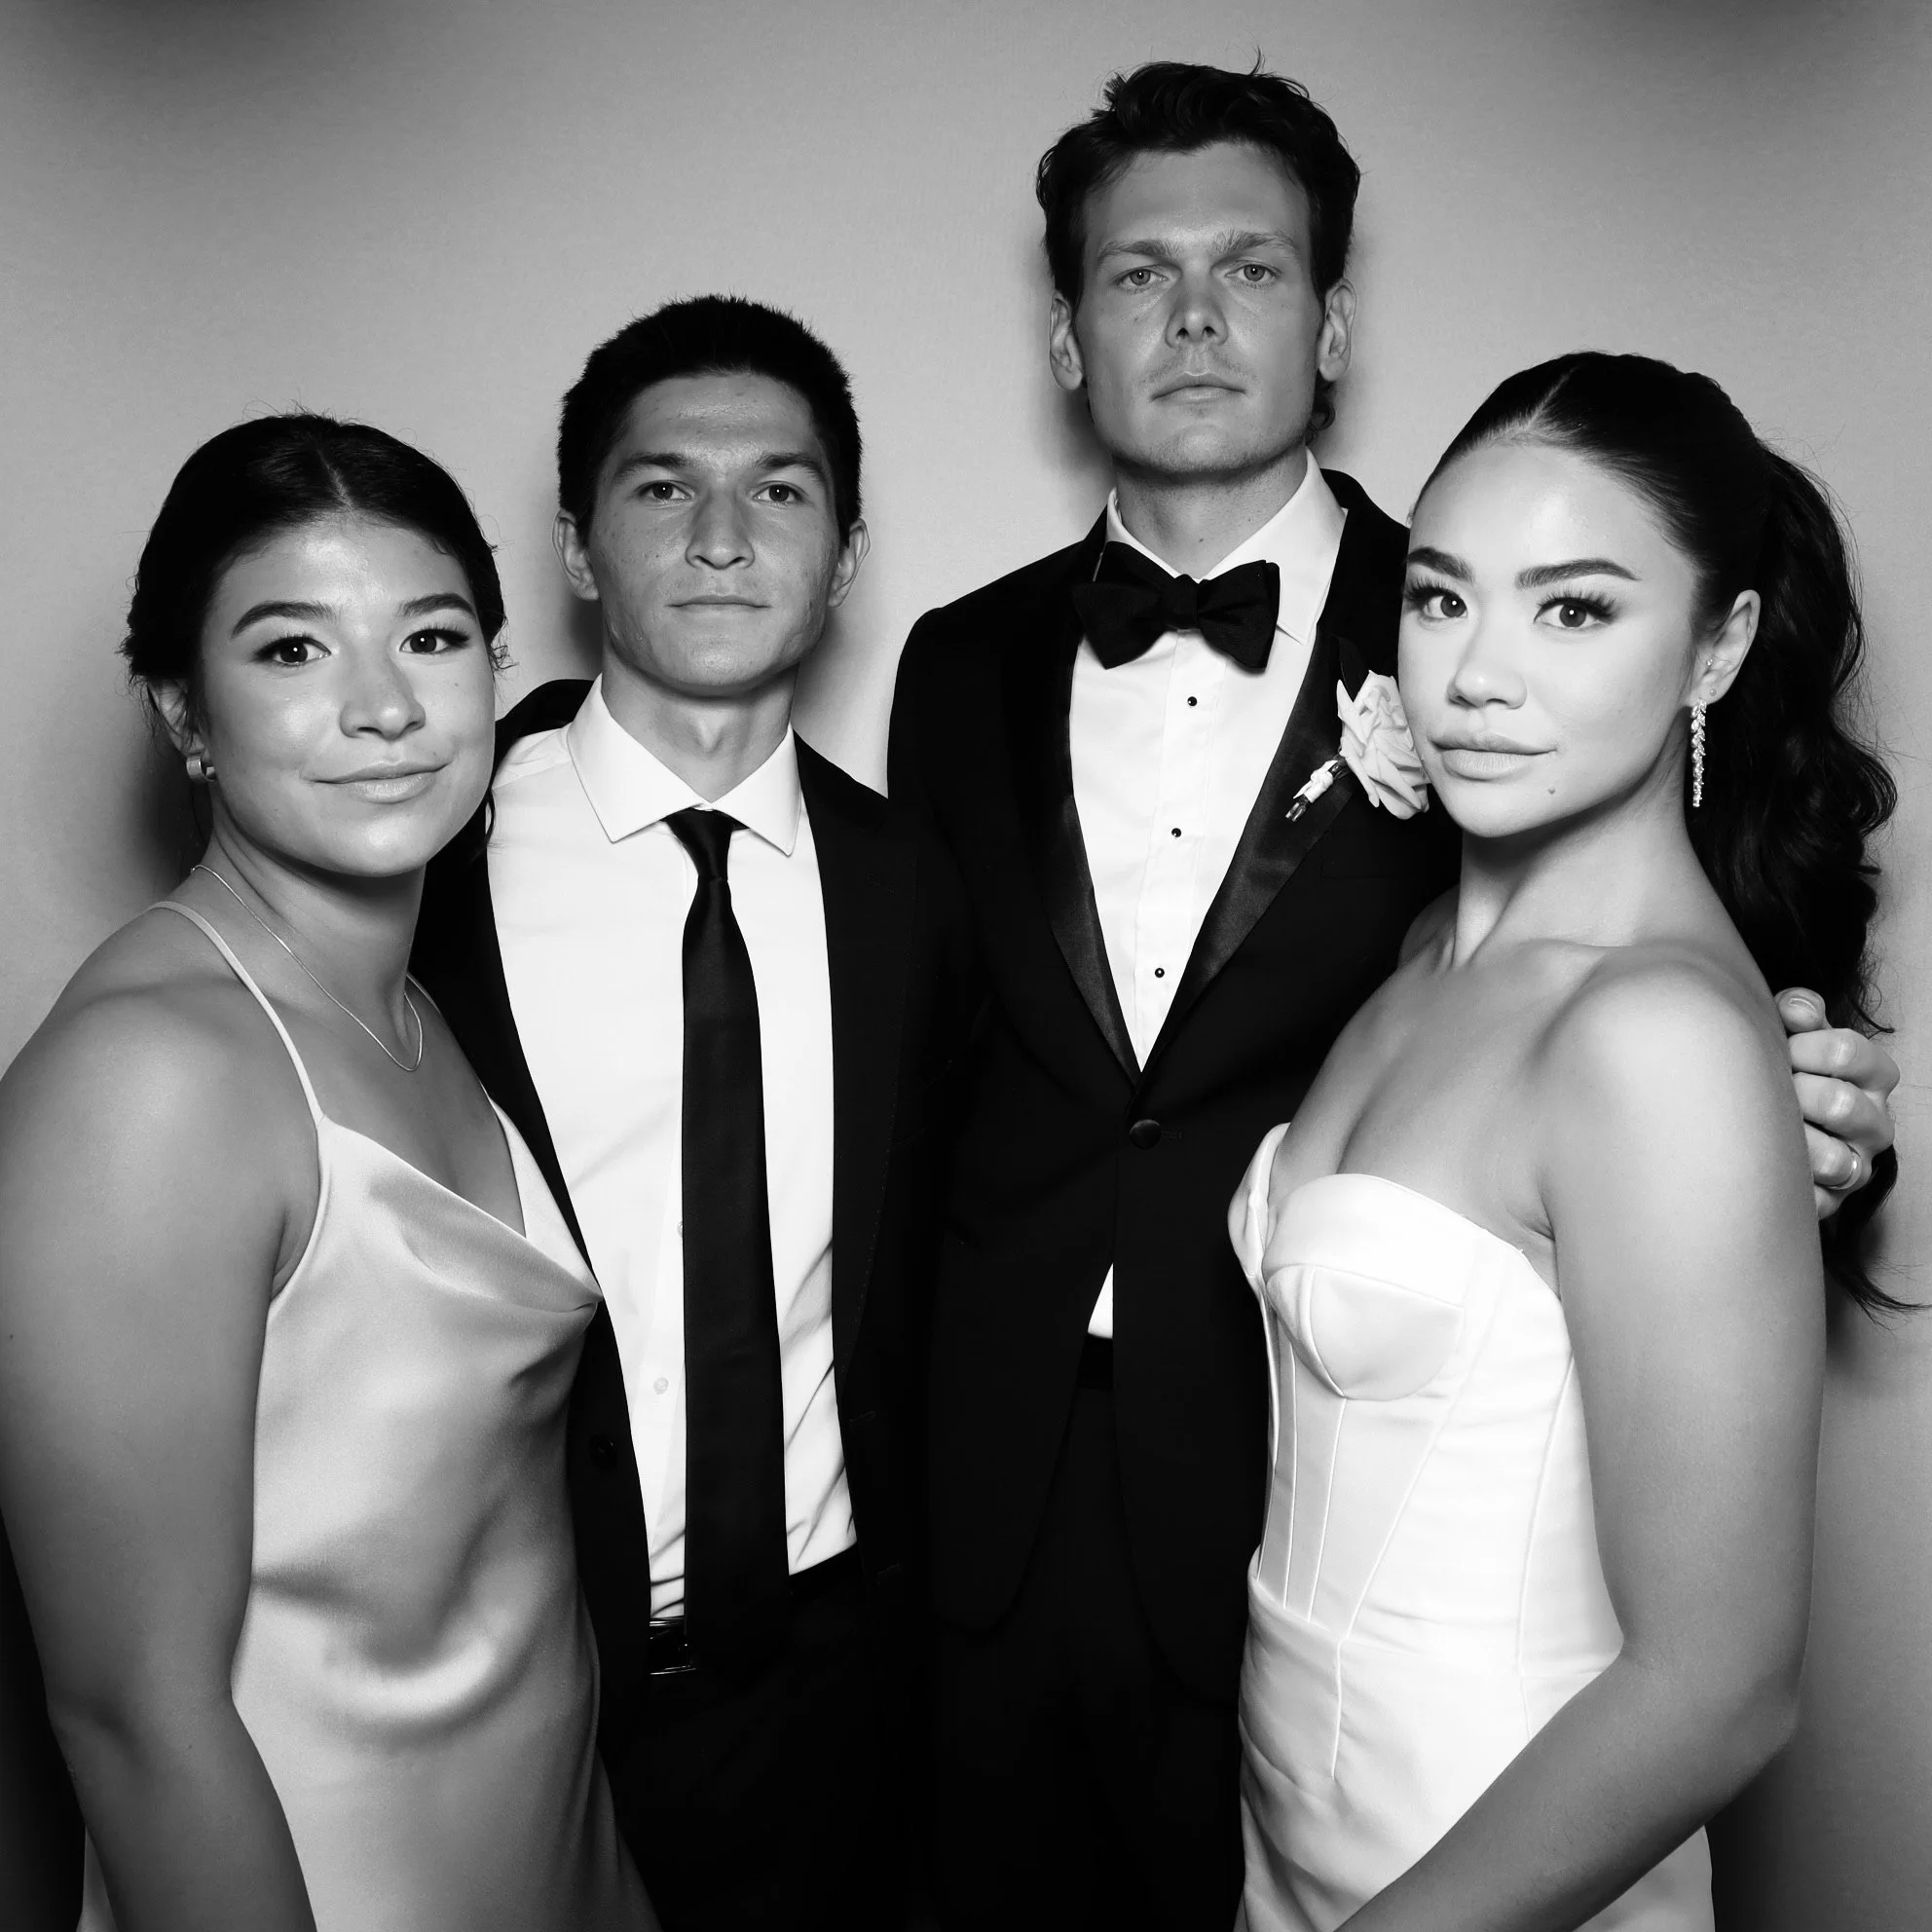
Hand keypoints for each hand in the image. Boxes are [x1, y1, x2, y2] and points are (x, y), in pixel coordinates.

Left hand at [1777, 987, 1899, 1217]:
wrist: (1761, 1128)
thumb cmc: (1785, 1072)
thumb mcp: (1794, 1035)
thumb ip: (1798, 1013)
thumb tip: (1794, 1009)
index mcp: (1872, 1076)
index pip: (1850, 1051)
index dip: (1804, 1046)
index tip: (1781, 1050)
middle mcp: (1875, 1124)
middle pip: (1841, 1105)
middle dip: (1795, 1093)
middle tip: (1770, 1092)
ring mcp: (1856, 1166)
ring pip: (1833, 1161)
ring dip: (1789, 1142)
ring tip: (1764, 1130)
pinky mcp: (1832, 1203)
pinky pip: (1813, 1202)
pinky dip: (1785, 1186)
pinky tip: (1766, 1168)